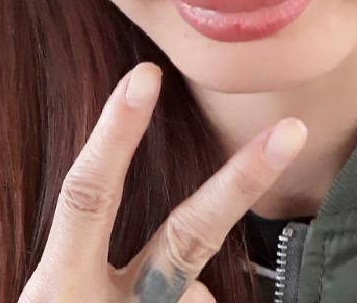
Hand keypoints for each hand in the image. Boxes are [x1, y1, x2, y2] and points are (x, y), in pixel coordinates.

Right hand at [17, 61, 307, 302]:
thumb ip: (111, 269)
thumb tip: (198, 277)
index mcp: (62, 288)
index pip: (86, 198)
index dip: (113, 136)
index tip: (145, 76)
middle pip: (183, 237)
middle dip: (239, 182)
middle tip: (294, 131)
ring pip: (204, 299)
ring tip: (188, 270)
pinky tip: (193, 300)